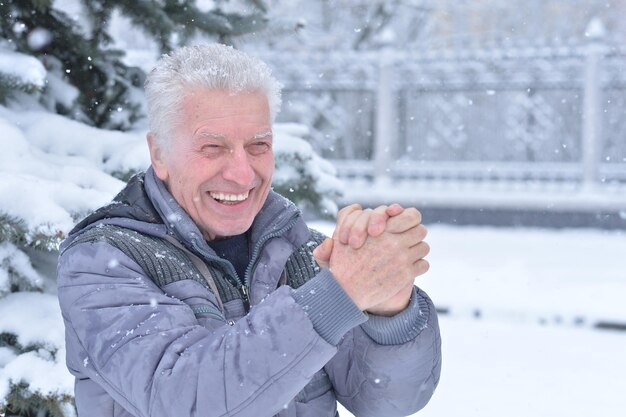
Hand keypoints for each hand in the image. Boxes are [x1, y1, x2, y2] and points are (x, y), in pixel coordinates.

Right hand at [313, 204, 428, 313]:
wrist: (345, 291)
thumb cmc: (342, 263)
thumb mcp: (341, 236)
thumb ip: (348, 218)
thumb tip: (357, 206)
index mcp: (381, 229)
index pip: (412, 215)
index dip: (410, 219)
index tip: (405, 225)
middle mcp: (394, 242)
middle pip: (421, 230)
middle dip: (414, 234)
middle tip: (407, 240)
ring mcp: (402, 258)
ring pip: (424, 247)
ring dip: (416, 250)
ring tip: (407, 255)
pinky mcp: (406, 274)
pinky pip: (424, 265)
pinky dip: (418, 266)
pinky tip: (407, 268)